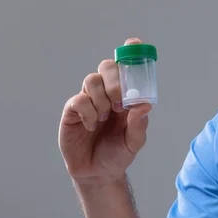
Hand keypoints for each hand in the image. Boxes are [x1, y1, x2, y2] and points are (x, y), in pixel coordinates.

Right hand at [59, 38, 151, 185]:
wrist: (98, 173)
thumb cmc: (117, 155)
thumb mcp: (134, 142)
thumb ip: (139, 124)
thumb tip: (144, 105)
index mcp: (124, 98)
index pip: (125, 70)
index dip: (129, 54)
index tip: (134, 44)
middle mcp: (106, 94)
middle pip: (106, 68)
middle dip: (115, 80)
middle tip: (120, 102)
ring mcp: (88, 100)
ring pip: (91, 81)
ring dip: (102, 99)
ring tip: (106, 119)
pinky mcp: (73, 111)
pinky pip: (79, 100)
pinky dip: (89, 112)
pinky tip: (93, 126)